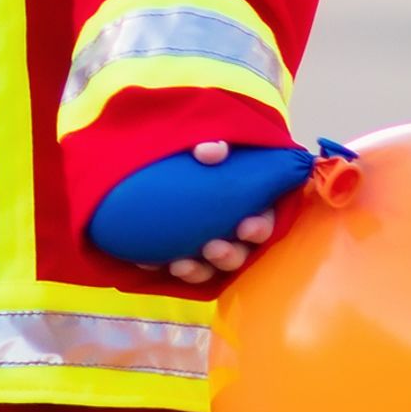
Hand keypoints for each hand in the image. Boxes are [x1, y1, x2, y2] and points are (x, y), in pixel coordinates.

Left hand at [163, 133, 275, 286]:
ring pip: (210, 268)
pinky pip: (175, 266)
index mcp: (250, 203)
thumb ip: (214, 142)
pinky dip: (162, 265)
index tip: (246, 227)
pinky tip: (146, 261)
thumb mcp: (208, 141)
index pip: (264, 221)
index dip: (260, 228)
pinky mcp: (180, 252)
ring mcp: (207, 245)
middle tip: (213, 249)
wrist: (154, 156)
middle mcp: (232, 229)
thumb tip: (208, 152)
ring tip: (181, 265)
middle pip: (240, 252)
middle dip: (230, 255)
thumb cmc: (193, 148)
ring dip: (198, 270)